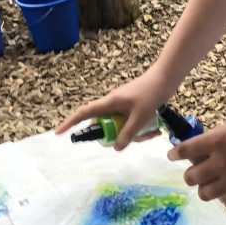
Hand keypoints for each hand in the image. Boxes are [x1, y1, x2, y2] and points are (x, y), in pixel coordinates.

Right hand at [54, 68, 175, 147]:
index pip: (84, 113)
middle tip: (141, 137)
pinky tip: (156, 129)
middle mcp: (113, 104)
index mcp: (109, 103)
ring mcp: (122, 106)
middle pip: (107, 126)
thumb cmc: (151, 93)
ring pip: (121, 127)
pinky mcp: (132, 107)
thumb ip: (128, 133)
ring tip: (153, 132)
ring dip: (136, 133)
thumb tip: (115, 147)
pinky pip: (130, 123)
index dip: (70, 123)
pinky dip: (141, 128)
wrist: (167, 77)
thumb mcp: (140, 117)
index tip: (59, 133)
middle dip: (121, 136)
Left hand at [167, 113, 225, 203]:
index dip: (174, 154)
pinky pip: (223, 200)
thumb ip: (217, 139)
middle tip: (196, 168)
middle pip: (190, 177)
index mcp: (218, 140)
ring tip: (211, 180)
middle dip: (190, 172)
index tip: (172, 155)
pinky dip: (222, 194)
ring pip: (203, 193)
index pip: (185, 151)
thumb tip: (200, 151)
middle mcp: (221, 162)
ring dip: (203, 186)